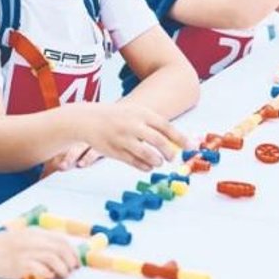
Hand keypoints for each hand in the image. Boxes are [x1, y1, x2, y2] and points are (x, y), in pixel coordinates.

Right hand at [0, 228, 79, 278]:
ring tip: (63, 275)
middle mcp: (31, 240)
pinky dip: (48, 274)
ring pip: (53, 258)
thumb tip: (58, 253)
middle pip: (60, 249)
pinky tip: (48, 276)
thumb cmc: (0, 246)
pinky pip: (40, 269)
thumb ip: (38, 242)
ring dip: (62, 269)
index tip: (76, 262)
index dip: (73, 251)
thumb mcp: (22, 237)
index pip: (61, 239)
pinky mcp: (18, 264)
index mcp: (34, 232)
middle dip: (71, 261)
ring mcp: (25, 251)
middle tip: (72, 270)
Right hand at [61, 103, 188, 171]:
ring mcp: (123, 139)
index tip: (190, 147)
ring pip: (147, 154)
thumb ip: (153, 125)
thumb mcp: (135, 113)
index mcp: (140, 114)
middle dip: (169, 152)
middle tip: (172, 158)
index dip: (179, 137)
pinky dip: (144, 166)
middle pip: (158, 141)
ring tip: (159, 161)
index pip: (165, 126)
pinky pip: (134, 162)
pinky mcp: (115, 151)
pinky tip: (148, 165)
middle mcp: (132, 125)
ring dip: (157, 160)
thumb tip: (176, 140)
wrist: (89, 119)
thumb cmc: (118, 116)